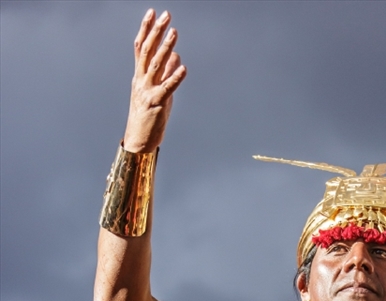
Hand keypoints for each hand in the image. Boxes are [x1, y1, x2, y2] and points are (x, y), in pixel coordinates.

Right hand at [123, 9, 186, 153]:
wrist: (140, 140)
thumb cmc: (149, 116)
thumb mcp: (158, 90)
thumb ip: (165, 73)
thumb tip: (176, 55)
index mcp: (140, 76)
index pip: (141, 47)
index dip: (146, 29)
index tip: (152, 12)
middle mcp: (141, 80)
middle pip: (147, 50)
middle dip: (156, 31)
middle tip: (166, 15)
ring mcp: (148, 91)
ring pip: (156, 65)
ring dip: (166, 48)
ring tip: (174, 33)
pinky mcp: (157, 104)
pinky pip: (167, 88)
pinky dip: (175, 77)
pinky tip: (183, 68)